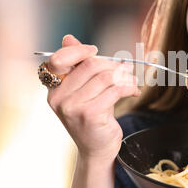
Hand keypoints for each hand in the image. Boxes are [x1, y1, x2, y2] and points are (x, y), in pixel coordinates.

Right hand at [46, 34, 140, 160]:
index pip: (59, 59)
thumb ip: (77, 65)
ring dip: (124, 76)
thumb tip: (68, 38)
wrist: (96, 149)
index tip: (96, 51)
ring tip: (132, 80)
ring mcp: (72, 107)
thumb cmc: (91, 117)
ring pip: (105, 77)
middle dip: (113, 65)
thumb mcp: (82, 90)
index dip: (79, 51)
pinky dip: (129, 87)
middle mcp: (58, 98)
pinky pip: (114, 90)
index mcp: (53, 88)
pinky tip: (133, 91)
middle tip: (127, 69)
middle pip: (90, 65)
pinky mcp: (89, 115)